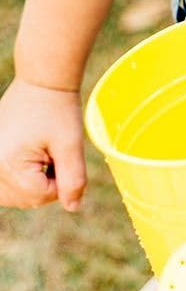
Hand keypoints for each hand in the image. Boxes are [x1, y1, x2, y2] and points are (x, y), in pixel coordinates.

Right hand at [0, 77, 86, 210]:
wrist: (41, 82)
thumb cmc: (58, 110)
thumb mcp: (71, 145)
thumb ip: (73, 179)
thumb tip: (72, 208)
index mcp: (7, 165)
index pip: (41, 196)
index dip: (63, 182)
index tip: (65, 156)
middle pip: (26, 199)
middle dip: (48, 183)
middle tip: (54, 152)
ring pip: (15, 194)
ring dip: (35, 181)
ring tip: (43, 151)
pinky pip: (6, 183)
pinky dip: (23, 177)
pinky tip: (33, 156)